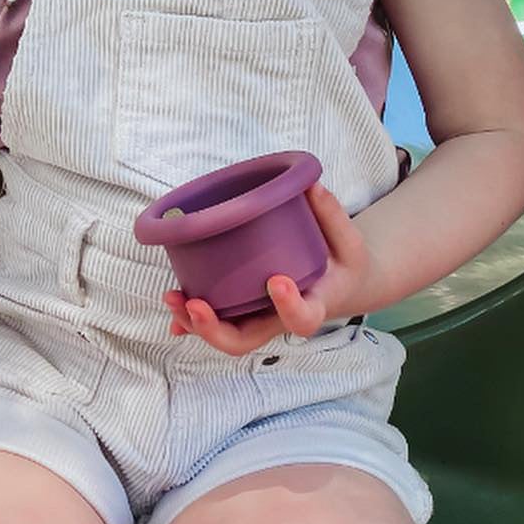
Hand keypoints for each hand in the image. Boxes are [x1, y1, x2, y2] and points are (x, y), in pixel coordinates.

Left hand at [162, 182, 372, 356]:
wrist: (340, 286)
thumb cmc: (343, 264)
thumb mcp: (349, 242)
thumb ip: (331, 215)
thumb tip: (309, 183)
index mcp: (313, 306)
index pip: (302, 319)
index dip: (288, 306)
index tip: (276, 281)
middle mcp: (279, 320)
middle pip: (245, 341)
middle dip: (215, 329)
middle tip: (196, 305)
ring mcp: (258, 318)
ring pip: (223, 334)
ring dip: (193, 321)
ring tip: (173, 296)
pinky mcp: (243, 308)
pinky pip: (216, 318)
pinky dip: (190, 316)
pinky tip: (173, 300)